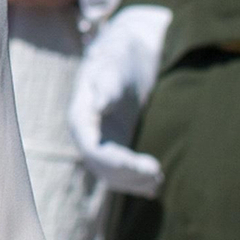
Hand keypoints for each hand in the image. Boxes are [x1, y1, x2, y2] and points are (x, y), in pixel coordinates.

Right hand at [68, 3, 170, 196]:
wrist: (129, 52)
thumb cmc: (121, 53)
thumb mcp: (114, 62)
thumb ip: (107, 83)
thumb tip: (99, 105)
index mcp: (81, 115)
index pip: (92, 149)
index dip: (114, 162)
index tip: (141, 165)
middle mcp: (87, 133)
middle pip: (102, 167)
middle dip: (128, 175)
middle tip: (157, 172)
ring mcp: (101, 140)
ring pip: (111, 174)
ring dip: (133, 182)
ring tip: (159, 181)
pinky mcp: (116, 144)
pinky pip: (122, 171)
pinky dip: (137, 181)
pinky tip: (156, 186)